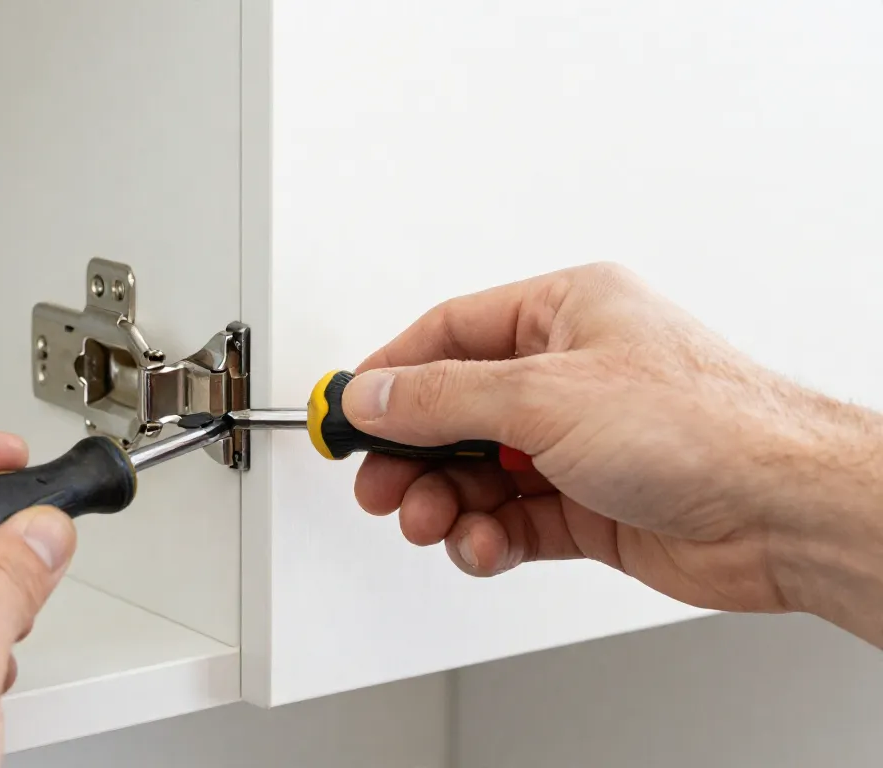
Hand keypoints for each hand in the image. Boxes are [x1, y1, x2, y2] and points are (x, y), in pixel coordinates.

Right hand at [342, 263, 882, 645]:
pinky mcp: (589, 503)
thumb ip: (442, 399)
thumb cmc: (703, 425)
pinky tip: (483, 545)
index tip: (348, 411)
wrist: (783, 513)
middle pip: (455, 411)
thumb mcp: (543, 397)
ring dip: (446, 503)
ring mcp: (579, 442)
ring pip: (478, 472)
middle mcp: (570, 374)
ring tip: (432, 521)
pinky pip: (511, 518)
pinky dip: (487, 536)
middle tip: (380, 485)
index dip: (392, 375)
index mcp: (564, 312)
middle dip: (413, 454)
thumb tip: (373, 395)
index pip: (449, 334)